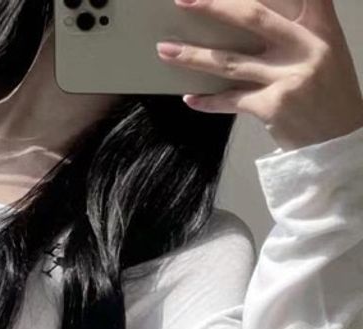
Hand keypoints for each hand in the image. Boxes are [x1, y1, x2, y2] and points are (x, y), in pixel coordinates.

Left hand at [155, 0, 362, 150]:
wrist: (337, 140)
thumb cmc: (327, 94)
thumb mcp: (324, 53)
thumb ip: (296, 32)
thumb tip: (247, 20)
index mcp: (321, 27)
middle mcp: (306, 46)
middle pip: (253, 17)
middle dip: (214, 5)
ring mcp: (289, 76)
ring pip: (230, 61)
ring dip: (193, 56)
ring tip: (165, 50)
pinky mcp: (273, 106)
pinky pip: (230, 100)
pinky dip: (208, 101)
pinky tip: (190, 98)